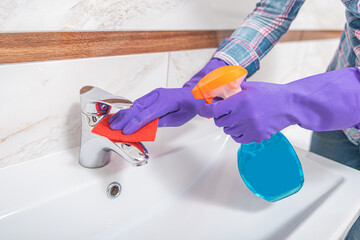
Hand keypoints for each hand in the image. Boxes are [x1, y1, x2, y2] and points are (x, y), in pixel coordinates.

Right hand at [109, 58, 227, 133]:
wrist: (193, 94)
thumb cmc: (188, 106)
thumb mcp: (179, 119)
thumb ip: (163, 121)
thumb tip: (148, 126)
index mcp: (166, 101)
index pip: (147, 114)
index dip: (135, 124)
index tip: (126, 131)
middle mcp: (158, 95)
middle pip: (138, 108)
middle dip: (124, 119)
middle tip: (114, 128)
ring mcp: (153, 94)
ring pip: (135, 104)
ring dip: (124, 114)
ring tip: (113, 123)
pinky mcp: (151, 96)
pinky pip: (138, 103)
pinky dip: (128, 110)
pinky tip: (121, 116)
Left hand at [198, 68, 359, 143]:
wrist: (289, 105)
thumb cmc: (271, 94)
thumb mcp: (250, 87)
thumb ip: (233, 90)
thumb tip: (218, 95)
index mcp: (240, 101)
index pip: (215, 110)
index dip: (205, 110)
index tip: (202, 110)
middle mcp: (243, 115)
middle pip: (219, 122)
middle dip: (220, 116)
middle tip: (226, 112)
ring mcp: (250, 128)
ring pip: (228, 130)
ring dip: (229, 125)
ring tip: (239, 117)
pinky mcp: (256, 136)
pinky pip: (238, 138)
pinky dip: (237, 133)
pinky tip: (244, 125)